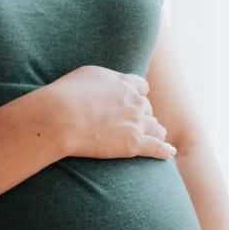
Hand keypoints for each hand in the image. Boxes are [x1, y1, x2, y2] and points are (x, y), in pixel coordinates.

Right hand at [48, 64, 176, 159]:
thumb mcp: (85, 76)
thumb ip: (102, 81)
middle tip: (138, 123)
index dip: (139, 95)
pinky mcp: (134, 143)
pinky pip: (156, 148)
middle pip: (148, 108)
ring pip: (155, 128)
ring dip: (156, 132)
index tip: (135, 100)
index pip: (141, 87)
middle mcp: (134, 101)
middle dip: (144, 115)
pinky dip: (164, 151)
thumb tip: (104, 87)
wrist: (61, 116)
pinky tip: (168, 153)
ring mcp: (136, 122)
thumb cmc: (65, 95)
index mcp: (123, 83)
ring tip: (157, 137)